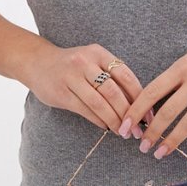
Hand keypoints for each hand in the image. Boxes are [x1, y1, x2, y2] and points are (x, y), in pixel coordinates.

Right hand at [24, 43, 145, 133]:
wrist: (38, 62)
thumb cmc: (73, 65)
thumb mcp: (93, 61)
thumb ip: (112, 76)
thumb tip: (139, 103)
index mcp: (98, 53)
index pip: (126, 75)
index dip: (139, 97)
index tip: (148, 114)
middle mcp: (85, 62)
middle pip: (113, 91)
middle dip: (128, 113)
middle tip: (137, 129)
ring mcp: (71, 77)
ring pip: (99, 103)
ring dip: (114, 120)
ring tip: (123, 132)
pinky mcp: (61, 93)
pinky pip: (85, 110)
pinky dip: (98, 120)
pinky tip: (106, 127)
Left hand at [117, 16, 186, 161]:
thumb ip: (175, 75)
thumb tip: (153, 99)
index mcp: (182, 66)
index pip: (151, 92)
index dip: (135, 112)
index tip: (124, 127)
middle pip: (167, 112)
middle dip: (152, 133)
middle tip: (142, 146)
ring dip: (172, 142)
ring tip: (160, 153)